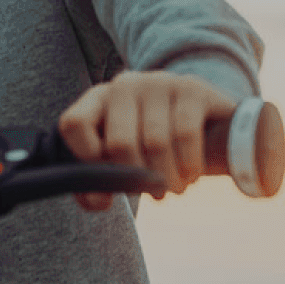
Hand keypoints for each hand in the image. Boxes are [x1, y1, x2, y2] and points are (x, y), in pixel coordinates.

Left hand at [58, 72, 238, 212]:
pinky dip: (188, 164)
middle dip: (138, 179)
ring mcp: (158, 82)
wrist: (210, 127)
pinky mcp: (191, 88)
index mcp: (97, 100)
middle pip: (119, 142)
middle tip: (155, 194)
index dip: (86, 158)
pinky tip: (191, 175)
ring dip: (167, 178)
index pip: (74, 124)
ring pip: (155, 142)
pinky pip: (185, 133)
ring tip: (175, 189)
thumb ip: (100, 184)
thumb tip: (99, 200)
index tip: (109, 178)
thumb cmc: (155, 150)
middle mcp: (124, 86)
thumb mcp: (124, 163)